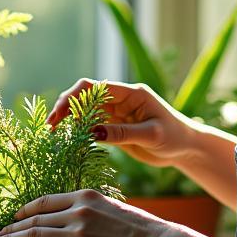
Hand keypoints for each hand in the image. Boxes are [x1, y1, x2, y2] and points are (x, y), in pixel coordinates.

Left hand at [0, 188, 172, 236]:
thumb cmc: (136, 228)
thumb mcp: (109, 207)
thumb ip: (86, 210)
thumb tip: (66, 221)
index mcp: (84, 195)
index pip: (44, 201)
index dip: (24, 210)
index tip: (12, 217)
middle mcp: (78, 211)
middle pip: (34, 219)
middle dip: (10, 228)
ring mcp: (78, 233)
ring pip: (35, 235)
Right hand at [47, 78, 197, 168]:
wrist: (186, 148)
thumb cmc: (174, 137)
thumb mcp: (151, 135)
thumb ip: (122, 133)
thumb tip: (92, 131)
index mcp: (130, 94)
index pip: (95, 88)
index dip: (74, 98)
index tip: (59, 115)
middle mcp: (120, 100)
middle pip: (85, 97)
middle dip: (65, 108)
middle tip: (51, 127)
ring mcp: (116, 113)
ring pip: (86, 111)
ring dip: (70, 121)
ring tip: (56, 136)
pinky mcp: (114, 127)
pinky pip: (92, 126)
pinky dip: (79, 131)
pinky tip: (70, 141)